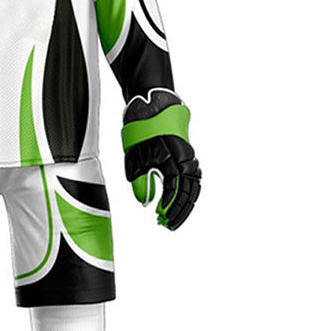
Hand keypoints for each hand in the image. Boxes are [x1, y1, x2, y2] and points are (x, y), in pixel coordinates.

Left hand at [122, 89, 200, 229]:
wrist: (152, 105)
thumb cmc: (142, 128)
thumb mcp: (135, 157)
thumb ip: (140, 180)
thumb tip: (145, 200)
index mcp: (175, 161)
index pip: (176, 192)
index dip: (168, 207)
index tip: (160, 218)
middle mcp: (186, 160)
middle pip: (189, 193)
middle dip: (180, 211)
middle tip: (168, 225)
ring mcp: (188, 157)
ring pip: (194, 187)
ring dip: (185, 203)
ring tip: (173, 217)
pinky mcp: (186, 154)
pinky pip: (192, 177)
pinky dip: (188, 191)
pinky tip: (178, 200)